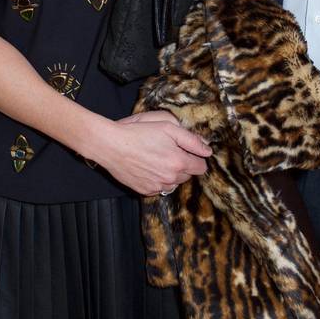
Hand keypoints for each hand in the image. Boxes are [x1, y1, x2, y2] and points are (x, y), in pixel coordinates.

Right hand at [90, 111, 211, 195]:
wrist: (112, 145)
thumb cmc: (139, 133)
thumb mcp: (168, 127)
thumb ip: (192, 140)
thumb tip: (208, 151)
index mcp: (179, 162)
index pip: (201, 167)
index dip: (195, 157)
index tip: (186, 150)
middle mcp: (170, 178)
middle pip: (188, 175)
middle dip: (183, 165)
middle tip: (168, 151)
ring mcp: (157, 186)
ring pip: (174, 183)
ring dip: (171, 173)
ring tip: (157, 159)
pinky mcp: (145, 190)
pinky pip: (160, 188)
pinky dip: (158, 180)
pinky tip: (148, 167)